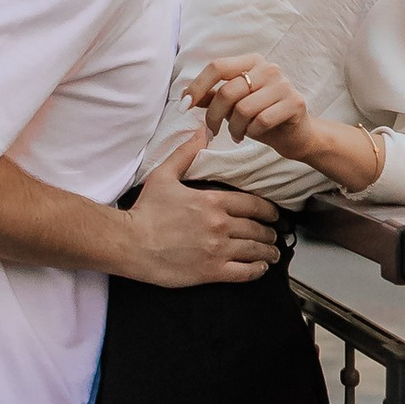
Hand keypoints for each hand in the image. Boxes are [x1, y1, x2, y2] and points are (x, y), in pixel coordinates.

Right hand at [119, 139, 281, 288]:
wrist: (130, 243)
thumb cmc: (145, 211)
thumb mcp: (164, 175)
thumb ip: (185, 153)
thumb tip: (200, 131)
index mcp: (212, 201)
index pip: (253, 204)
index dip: (269, 211)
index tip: (274, 215)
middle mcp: (220, 225)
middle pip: (257, 229)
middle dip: (270, 233)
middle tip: (274, 235)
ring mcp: (217, 250)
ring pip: (255, 250)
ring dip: (268, 251)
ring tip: (273, 252)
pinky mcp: (211, 271)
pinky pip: (245, 272)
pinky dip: (257, 270)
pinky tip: (260, 268)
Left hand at [183, 54, 315, 156]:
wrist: (296, 134)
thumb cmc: (262, 116)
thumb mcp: (233, 106)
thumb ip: (212, 97)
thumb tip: (185, 95)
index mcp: (252, 62)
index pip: (217, 66)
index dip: (197, 86)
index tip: (184, 105)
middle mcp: (269, 68)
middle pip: (228, 91)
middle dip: (214, 116)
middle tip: (212, 131)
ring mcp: (283, 84)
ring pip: (243, 108)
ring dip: (235, 128)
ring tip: (237, 134)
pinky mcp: (295, 102)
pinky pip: (262, 120)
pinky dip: (252, 132)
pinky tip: (254, 133)